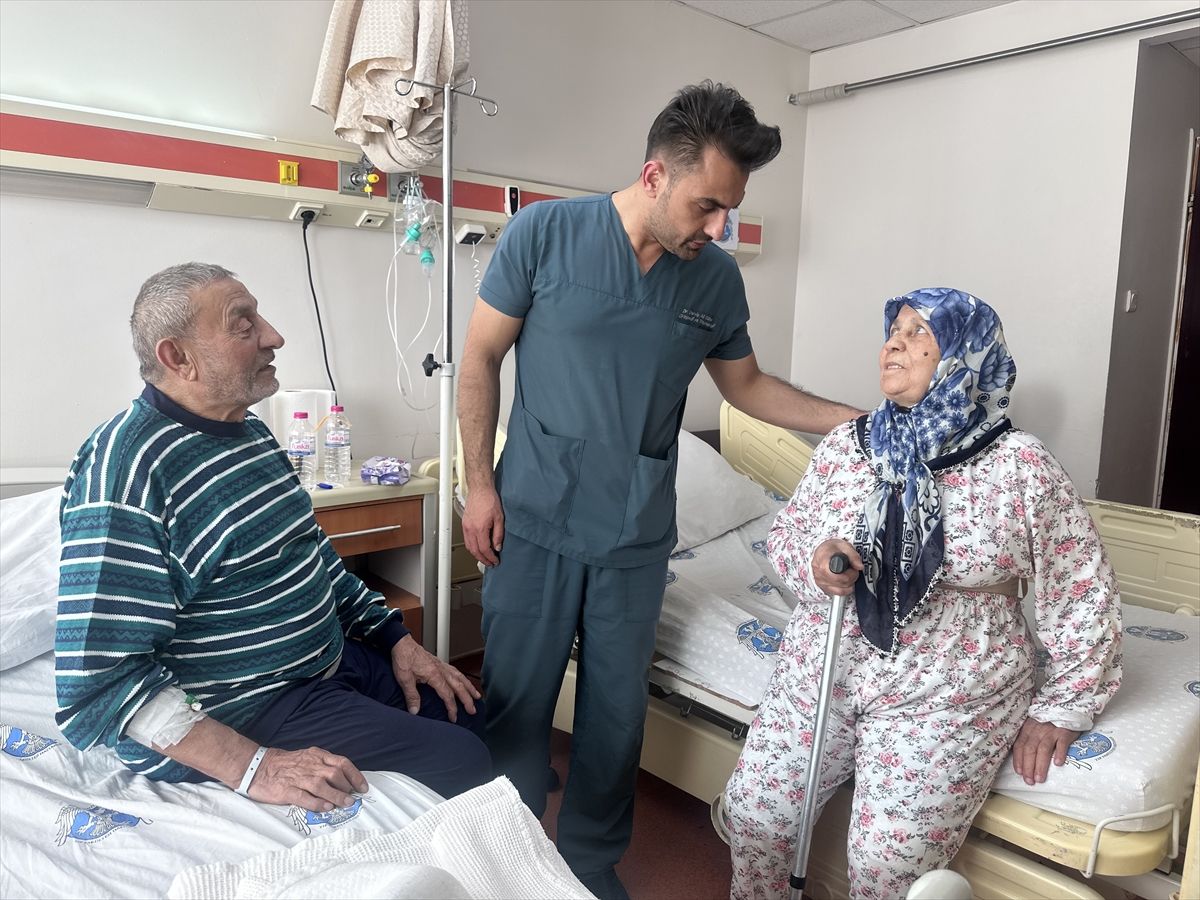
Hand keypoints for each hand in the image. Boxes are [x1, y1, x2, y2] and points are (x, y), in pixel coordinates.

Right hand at [247, 746, 367, 811]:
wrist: (258, 767)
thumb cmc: (285, 764)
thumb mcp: (307, 757)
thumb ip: (324, 765)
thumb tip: (344, 779)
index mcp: (316, 756)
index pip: (342, 763)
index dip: (355, 775)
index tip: (363, 787)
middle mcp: (310, 766)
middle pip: (335, 774)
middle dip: (348, 787)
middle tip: (353, 798)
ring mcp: (298, 778)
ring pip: (322, 786)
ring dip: (337, 796)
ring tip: (346, 804)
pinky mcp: (286, 790)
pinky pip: (305, 798)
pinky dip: (317, 803)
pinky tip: (327, 809)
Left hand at [390, 634, 480, 722]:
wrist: (401, 643)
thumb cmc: (403, 658)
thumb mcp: (404, 679)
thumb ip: (411, 696)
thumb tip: (415, 711)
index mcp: (434, 675)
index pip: (447, 694)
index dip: (452, 708)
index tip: (453, 718)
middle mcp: (441, 669)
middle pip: (459, 686)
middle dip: (467, 699)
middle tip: (473, 710)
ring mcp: (441, 665)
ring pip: (460, 677)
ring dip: (469, 688)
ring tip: (476, 696)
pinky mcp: (439, 662)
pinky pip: (455, 671)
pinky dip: (462, 678)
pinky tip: (463, 681)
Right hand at [462, 485, 504, 566]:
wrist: (480, 489)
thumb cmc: (490, 500)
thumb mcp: (500, 518)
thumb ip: (498, 535)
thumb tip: (498, 547)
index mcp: (480, 528)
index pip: (485, 549)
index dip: (490, 558)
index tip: (495, 561)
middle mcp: (471, 529)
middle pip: (475, 551)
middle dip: (483, 559)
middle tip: (490, 563)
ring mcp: (466, 527)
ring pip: (469, 547)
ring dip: (477, 555)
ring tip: (485, 558)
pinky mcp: (464, 524)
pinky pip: (467, 540)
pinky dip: (472, 547)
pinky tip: (478, 548)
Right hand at [811, 539, 862, 595]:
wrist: (821, 550)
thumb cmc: (830, 548)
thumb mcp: (844, 546)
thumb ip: (853, 555)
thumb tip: (859, 566)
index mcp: (823, 561)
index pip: (837, 575)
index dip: (849, 573)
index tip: (853, 568)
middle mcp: (819, 573)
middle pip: (840, 582)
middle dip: (851, 577)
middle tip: (853, 570)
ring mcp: (820, 581)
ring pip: (840, 589)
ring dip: (849, 583)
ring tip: (849, 575)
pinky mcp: (823, 586)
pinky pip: (837, 593)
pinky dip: (845, 589)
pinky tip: (846, 582)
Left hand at [1010, 718, 1079, 785]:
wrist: (1067, 707)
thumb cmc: (1049, 721)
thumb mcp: (1035, 727)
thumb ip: (1028, 739)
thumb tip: (1023, 759)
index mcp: (1028, 729)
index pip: (1020, 746)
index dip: (1018, 760)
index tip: (1019, 773)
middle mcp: (1037, 730)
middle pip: (1030, 749)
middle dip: (1028, 767)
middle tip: (1030, 781)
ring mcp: (1051, 731)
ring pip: (1043, 749)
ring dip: (1040, 765)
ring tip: (1040, 778)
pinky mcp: (1065, 732)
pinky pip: (1061, 743)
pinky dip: (1059, 753)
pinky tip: (1058, 764)